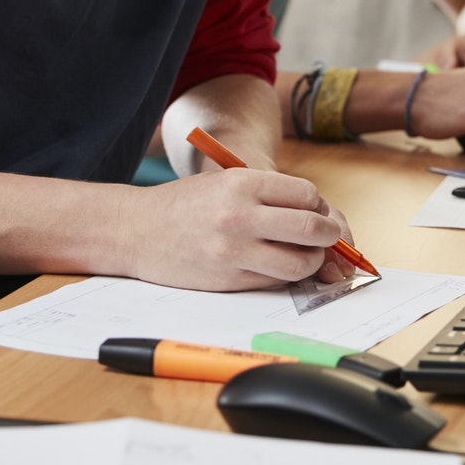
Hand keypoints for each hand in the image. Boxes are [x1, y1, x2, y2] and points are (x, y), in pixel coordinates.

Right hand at [123, 168, 350, 289]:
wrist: (135, 231)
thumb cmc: (184, 204)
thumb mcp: (223, 182)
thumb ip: (267, 194)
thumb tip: (318, 214)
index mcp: (242, 183)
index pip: (306, 195)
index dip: (319, 206)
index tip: (316, 213)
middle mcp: (240, 216)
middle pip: (311, 228)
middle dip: (329, 235)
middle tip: (327, 237)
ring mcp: (234, 251)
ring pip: (300, 263)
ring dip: (312, 261)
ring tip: (303, 255)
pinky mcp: (229, 280)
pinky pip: (275, 281)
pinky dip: (285, 276)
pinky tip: (275, 266)